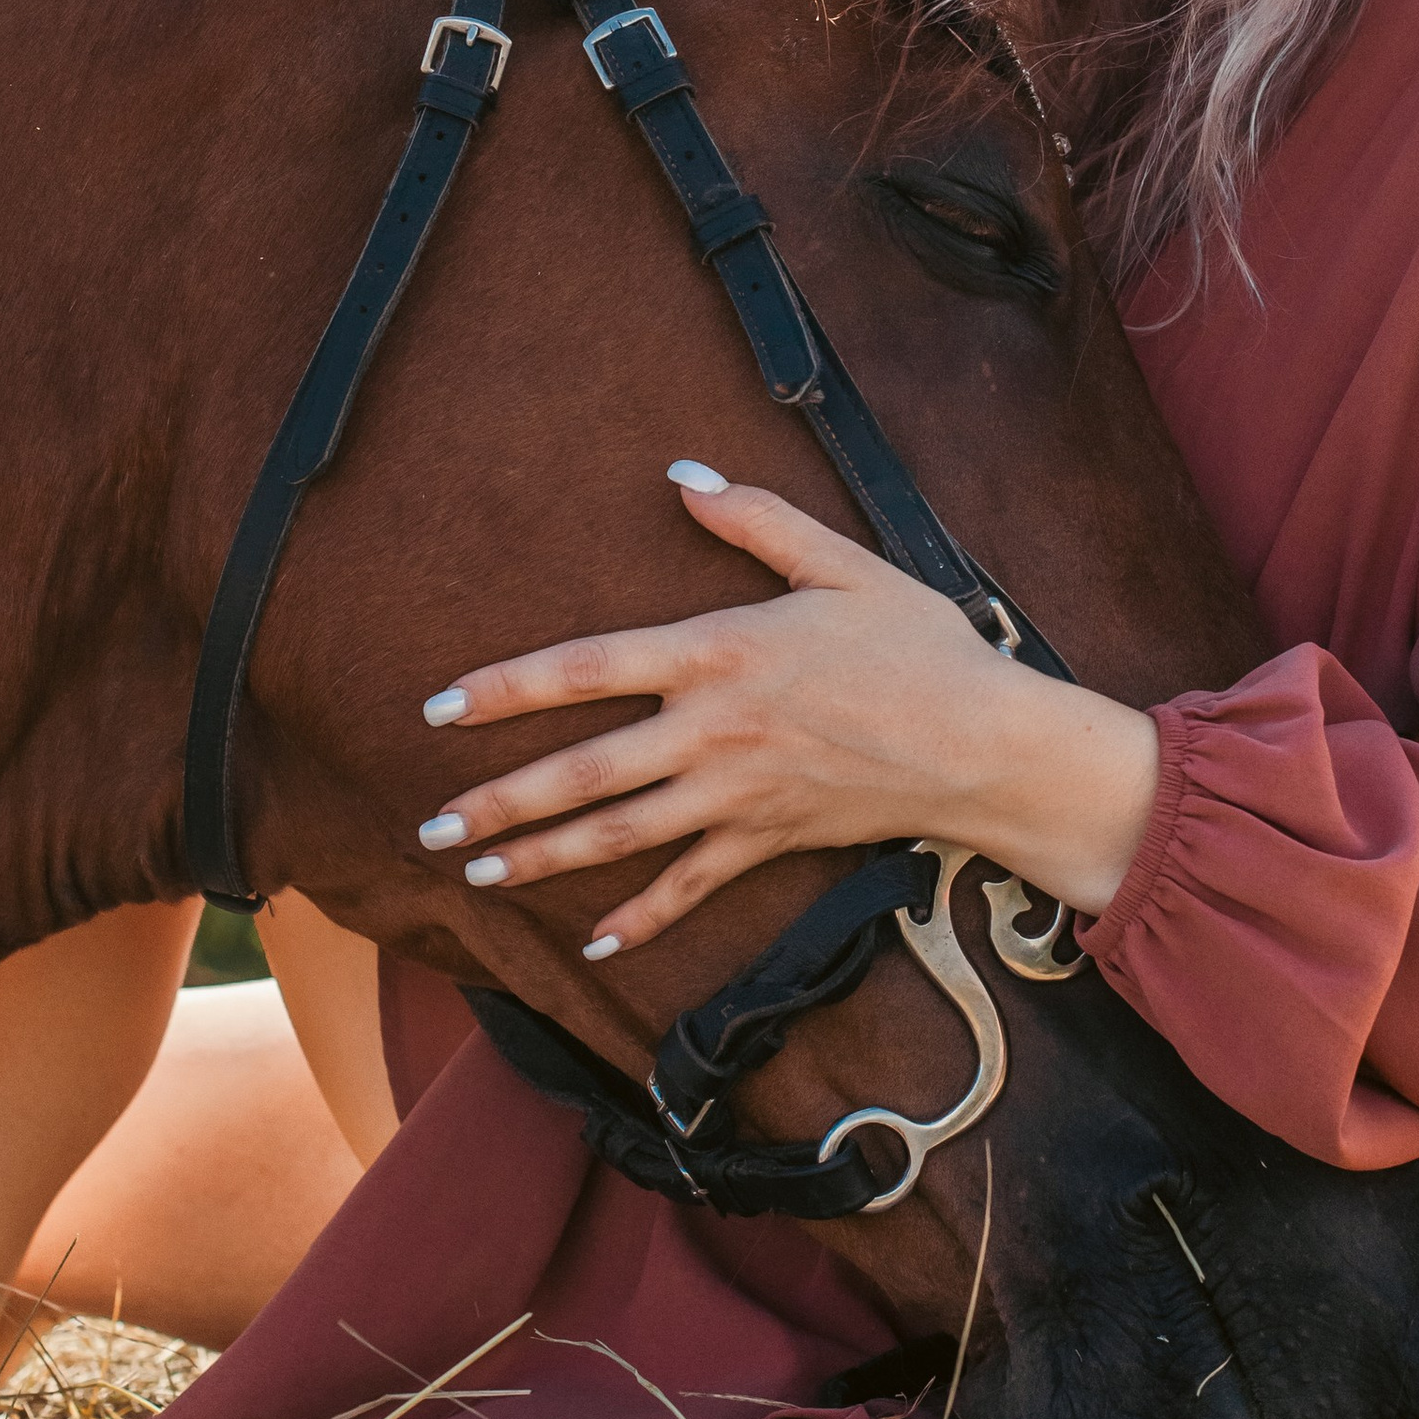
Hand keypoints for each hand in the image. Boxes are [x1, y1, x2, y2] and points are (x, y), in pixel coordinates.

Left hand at [413, 463, 1161, 958]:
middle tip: (431, 827)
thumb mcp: (842, 562)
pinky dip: (642, 917)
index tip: (438, 709)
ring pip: (621, 835)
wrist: (987, 743)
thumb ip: (756, 519)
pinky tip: (594, 941)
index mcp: (720, 652)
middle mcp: (714, 730)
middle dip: (501, 801)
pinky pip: (692, 885)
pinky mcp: (770, 839)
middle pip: (585, 771)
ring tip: (479, 874)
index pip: (587, 667)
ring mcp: (738, 794)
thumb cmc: (921, 645)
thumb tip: (684, 477)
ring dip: (544, 858)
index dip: (506, 688)